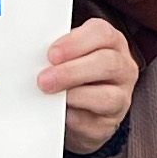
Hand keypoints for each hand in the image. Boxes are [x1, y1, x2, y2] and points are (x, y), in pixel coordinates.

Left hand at [39, 17, 136, 156]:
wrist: (76, 111)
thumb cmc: (71, 75)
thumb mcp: (68, 55)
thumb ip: (58, 52)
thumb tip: (33, 56)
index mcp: (111, 42)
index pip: (101, 33)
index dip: (75, 42)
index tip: (51, 54)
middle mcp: (123, 68)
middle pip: (107, 63)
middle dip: (71, 71)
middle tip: (44, 79)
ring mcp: (121, 98)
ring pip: (107, 96)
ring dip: (74, 95)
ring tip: (49, 94)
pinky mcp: (108, 124)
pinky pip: (94, 122)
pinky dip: (73, 118)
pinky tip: (58, 113)